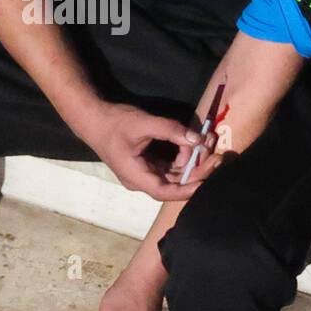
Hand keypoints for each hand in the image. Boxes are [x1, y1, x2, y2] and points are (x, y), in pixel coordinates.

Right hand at [72, 102, 209, 200]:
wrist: (93, 119)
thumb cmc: (114, 123)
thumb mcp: (143, 123)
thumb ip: (171, 130)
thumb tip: (197, 139)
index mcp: (136, 176)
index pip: (165, 191)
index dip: (187, 189)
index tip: (206, 181)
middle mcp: (141, 180)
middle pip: (174, 183)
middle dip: (196, 170)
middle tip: (217, 156)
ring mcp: (145, 173)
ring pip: (174, 174)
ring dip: (192, 161)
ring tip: (209, 143)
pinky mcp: (148, 164)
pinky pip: (170, 165)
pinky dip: (184, 156)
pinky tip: (196, 142)